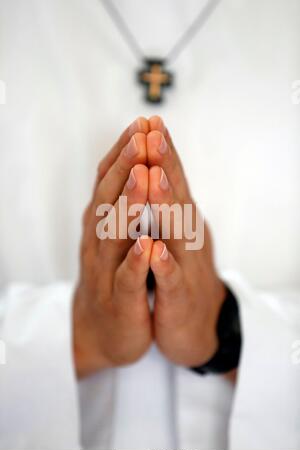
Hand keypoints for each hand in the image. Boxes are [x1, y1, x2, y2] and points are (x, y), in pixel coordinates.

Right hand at [73, 118, 153, 377]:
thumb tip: (134, 165)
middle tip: (141, 134)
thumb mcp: (116, 237)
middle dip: (126, 165)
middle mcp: (100, 242)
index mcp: (103, 225)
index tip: (143, 122)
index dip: (126, 152)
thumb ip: (121, 204)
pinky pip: (128, 279)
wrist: (102, 331)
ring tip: (142, 175)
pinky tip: (147, 244)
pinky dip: (136, 261)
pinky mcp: (121, 300)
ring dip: (129, 203)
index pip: (112, 182)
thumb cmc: (114, 276)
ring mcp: (107, 271)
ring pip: (116, 234)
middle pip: (110, 198)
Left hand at [147, 117, 225, 366]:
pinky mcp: (179, 297)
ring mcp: (185, 267)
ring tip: (155, 176)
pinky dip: (163, 264)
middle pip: (176, 197)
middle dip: (165, 164)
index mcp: (181, 223)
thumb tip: (160, 169)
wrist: (195, 327)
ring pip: (176, 234)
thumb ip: (170, 206)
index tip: (149, 120)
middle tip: (154, 131)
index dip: (162, 152)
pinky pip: (171, 280)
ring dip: (166, 205)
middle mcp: (187, 239)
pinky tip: (156, 249)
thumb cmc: (180, 276)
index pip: (172, 181)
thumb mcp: (176, 237)